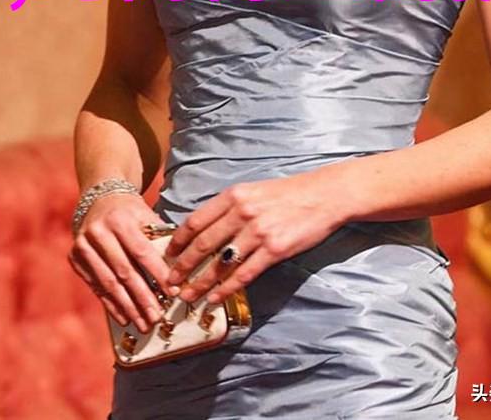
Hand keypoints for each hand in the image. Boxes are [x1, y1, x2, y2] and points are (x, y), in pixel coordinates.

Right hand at [68, 194, 178, 332]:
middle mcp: (98, 232)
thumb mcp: (146, 215)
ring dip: (128, 307)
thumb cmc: (130, 210)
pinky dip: (111, 304)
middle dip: (142, 298)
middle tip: (157, 317)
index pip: (141, 252)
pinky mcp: (74, 258)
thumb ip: (160, 238)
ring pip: (108, 284)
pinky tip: (125, 318)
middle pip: (124, 272)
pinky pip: (95, 287)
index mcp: (119, 219)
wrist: (99, 197)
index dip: (158, 273)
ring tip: (143, 324)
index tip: (173, 292)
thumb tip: (181, 268)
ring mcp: (83, 246)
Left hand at [164, 167, 343, 305]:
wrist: (323, 195)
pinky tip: (215, 298)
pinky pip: (244, 274)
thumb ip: (230, 207)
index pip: (196, 220)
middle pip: (203, 244)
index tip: (167, 256)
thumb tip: (204, 230)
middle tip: (170, 282)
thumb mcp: (253, 191)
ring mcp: (258, 232)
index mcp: (234, 195)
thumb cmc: (287, 194)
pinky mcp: (275, 250)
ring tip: (188, 296)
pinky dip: (226, 289)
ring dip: (200, 283)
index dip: (178, 241)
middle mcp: (242, 212)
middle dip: (182, 266)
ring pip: (220, 263)